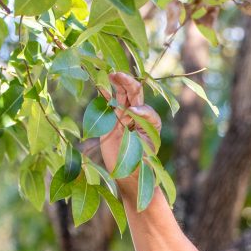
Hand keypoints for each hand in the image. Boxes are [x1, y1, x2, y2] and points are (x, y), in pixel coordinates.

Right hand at [98, 72, 161, 191]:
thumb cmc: (142, 163)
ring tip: (112, 74)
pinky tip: (100, 85)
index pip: (146, 109)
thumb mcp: (148, 145)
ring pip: (121, 96)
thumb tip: (132, 109)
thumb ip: (144, 125)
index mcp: (150, 122)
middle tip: (120, 75)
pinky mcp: (110, 122)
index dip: (140, 109)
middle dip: (128, 83)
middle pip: (134, 94)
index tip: (133, 113)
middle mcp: (136, 116)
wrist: (130, 176)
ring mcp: (122, 117)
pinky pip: (107, 105)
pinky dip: (103, 95)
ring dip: (118, 84)